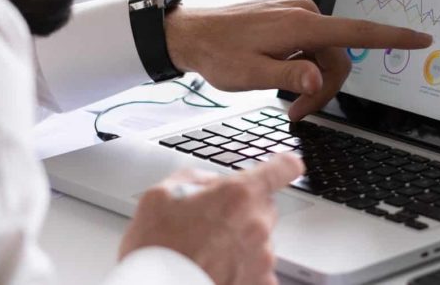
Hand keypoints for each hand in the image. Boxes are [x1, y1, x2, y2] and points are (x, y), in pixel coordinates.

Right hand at [118, 153, 303, 284]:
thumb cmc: (156, 252)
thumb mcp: (160, 196)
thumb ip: (195, 179)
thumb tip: (210, 182)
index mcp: (237, 195)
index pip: (282, 169)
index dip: (281, 167)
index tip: (282, 167)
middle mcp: (256, 225)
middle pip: (265, 206)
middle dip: (244, 210)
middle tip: (211, 224)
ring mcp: (261, 258)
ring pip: (260, 239)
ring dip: (241, 241)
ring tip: (207, 252)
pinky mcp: (259, 284)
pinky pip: (258, 269)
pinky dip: (242, 269)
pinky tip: (216, 269)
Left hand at [165, 0, 431, 120]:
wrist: (192, 34)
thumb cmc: (217, 53)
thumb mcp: (250, 74)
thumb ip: (287, 76)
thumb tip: (317, 78)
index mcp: (300, 25)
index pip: (357, 31)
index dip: (393, 37)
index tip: (420, 38)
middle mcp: (304, 12)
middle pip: (338, 57)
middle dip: (323, 88)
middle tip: (296, 114)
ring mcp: (297, 11)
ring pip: (326, 54)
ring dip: (312, 80)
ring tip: (285, 100)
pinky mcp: (291, 15)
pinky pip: (313, 43)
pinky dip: (303, 64)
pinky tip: (279, 73)